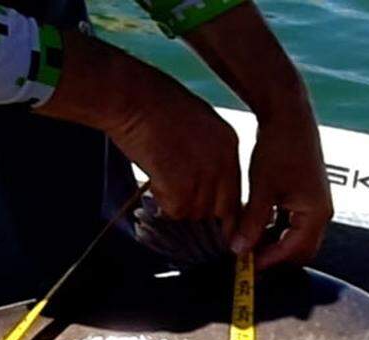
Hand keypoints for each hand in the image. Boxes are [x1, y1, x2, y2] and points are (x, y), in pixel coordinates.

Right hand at [37, 30, 241, 229]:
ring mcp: (205, 175)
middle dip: (199, 212)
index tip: (205, 214)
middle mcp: (224, 162)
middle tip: (177, 200)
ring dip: (177, 205)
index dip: (218, 207)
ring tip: (160, 179)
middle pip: (219, 209)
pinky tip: (153, 180)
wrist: (132, 97)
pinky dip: (161, 202)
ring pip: (195, 213)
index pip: (235, 192)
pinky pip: (174, 211)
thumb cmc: (154, 102)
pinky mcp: (182, 187)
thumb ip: (207, 153)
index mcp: (229, 144)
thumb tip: (201, 180)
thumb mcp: (196, 122)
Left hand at [181, 2, 332, 269]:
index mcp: (315, 213)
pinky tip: (254, 226)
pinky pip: (294, 225)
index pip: (292, 252)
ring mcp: (317, 205)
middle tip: (245, 259)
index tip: (243, 266)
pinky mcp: (309, 197)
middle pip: (300, 252)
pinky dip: (277, 230)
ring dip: (274, 244)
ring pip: (296, 240)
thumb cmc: (278, 147)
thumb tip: (239, 250)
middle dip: (274, 258)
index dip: (267, 261)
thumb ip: (252, 223)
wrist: (289, 115)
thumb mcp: (262, 189)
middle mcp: (322, 213)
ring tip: (246, 242)